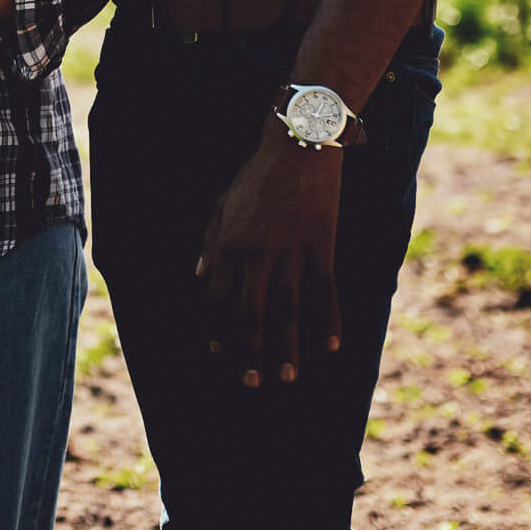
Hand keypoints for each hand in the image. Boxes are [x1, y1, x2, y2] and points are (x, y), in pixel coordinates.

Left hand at [195, 114, 343, 388]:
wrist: (298, 146)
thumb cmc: (256, 176)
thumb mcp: (222, 206)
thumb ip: (210, 244)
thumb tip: (199, 278)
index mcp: (229, 248)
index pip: (218, 302)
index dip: (218, 331)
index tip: (219, 354)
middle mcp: (258, 258)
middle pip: (250, 316)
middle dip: (248, 352)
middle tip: (250, 383)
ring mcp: (291, 255)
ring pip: (287, 313)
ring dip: (286, 349)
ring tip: (287, 377)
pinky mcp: (321, 249)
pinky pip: (326, 294)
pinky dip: (330, 322)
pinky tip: (331, 346)